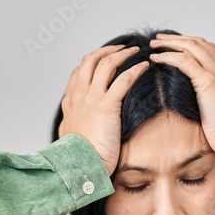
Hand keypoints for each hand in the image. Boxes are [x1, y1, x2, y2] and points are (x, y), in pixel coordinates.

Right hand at [57, 44, 150, 176]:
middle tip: (122, 48)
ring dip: (122, 54)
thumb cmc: (78, 157)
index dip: (93, 60)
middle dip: (107, 50)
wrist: (80, 166)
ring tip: (136, 51)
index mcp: (70, 101)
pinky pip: (123, 80)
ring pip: (106, 64)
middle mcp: (79, 95)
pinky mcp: (106, 106)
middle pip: (91, 60)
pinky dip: (135, 69)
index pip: (79, 71)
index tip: (106, 58)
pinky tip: (145, 66)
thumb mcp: (70, 137)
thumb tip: (69, 128)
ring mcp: (91, 98)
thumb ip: (70, 127)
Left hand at [149, 33, 214, 163]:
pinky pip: (183, 61)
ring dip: (170, 43)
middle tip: (160, 40)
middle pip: (198, 42)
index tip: (176, 46)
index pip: (208, 48)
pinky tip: (156, 58)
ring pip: (190, 46)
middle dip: (177, 39)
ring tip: (154, 45)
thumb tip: (203, 99)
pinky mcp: (208, 81)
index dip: (190, 44)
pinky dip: (168, 56)